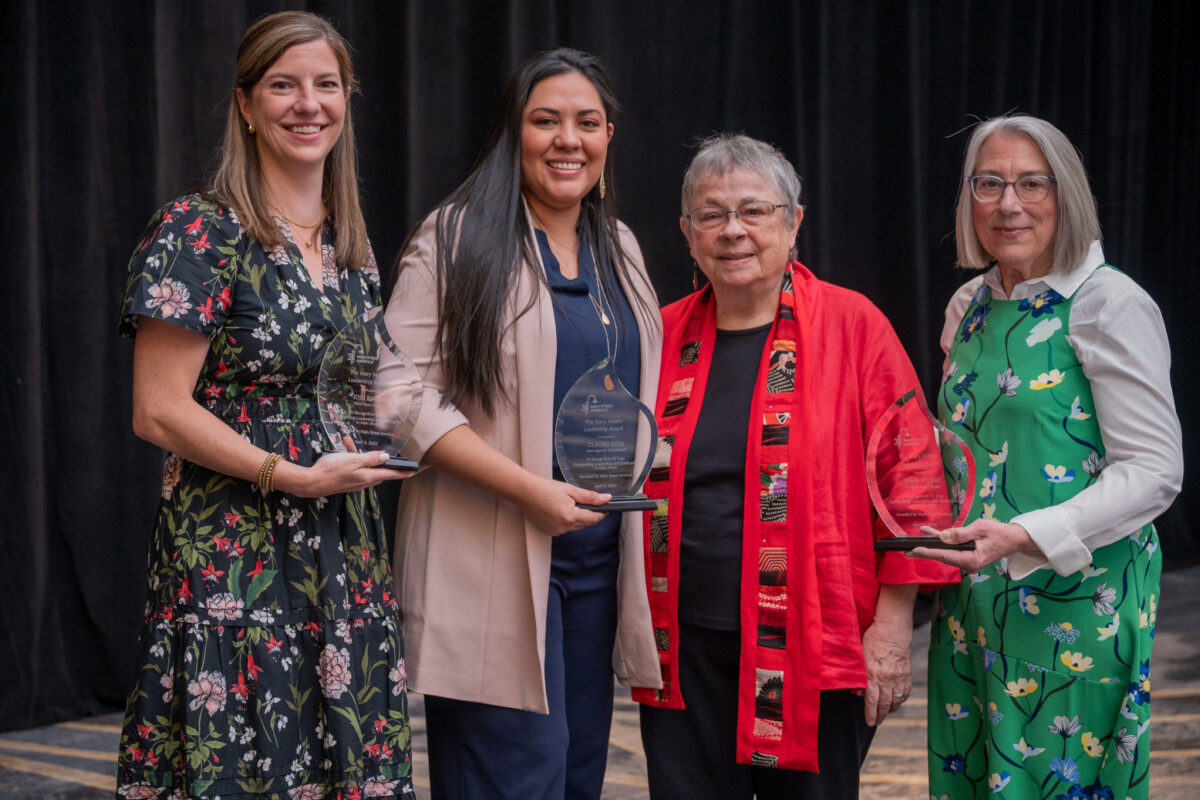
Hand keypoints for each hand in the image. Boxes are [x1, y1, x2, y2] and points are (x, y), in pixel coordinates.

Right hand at [280, 450, 409, 497]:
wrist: (311, 482)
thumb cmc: (332, 470)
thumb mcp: (353, 461)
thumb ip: (371, 459)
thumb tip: (387, 458)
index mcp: (368, 477)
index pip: (391, 475)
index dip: (403, 472)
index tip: (414, 471)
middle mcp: (364, 481)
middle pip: (379, 470)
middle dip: (382, 460)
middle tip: (390, 454)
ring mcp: (355, 481)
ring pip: (364, 465)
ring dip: (360, 453)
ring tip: (349, 441)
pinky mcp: (346, 478)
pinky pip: (353, 465)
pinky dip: (350, 456)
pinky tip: (344, 443)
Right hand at [517, 476, 609, 535]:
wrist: (524, 492)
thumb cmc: (545, 488)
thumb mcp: (570, 489)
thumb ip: (590, 497)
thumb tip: (607, 499)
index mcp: (570, 517)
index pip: (594, 518)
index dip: (603, 513)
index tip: (608, 506)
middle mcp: (564, 528)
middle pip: (585, 523)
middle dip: (590, 513)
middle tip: (590, 501)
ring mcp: (556, 531)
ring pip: (576, 526)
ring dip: (579, 517)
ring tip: (572, 503)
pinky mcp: (550, 531)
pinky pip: (566, 528)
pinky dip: (568, 520)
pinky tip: (562, 509)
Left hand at [859, 614, 912, 725]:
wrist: (892, 631)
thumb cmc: (872, 640)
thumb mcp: (860, 657)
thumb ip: (858, 675)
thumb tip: (858, 692)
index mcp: (872, 674)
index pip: (871, 700)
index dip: (870, 713)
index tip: (869, 722)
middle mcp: (886, 679)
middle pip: (884, 704)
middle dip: (880, 715)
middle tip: (876, 723)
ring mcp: (898, 677)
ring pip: (896, 700)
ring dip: (890, 710)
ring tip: (886, 714)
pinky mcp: (907, 674)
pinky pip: (905, 692)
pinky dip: (901, 700)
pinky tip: (897, 703)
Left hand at [908, 520, 1034, 571]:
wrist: (1014, 539)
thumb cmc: (1000, 533)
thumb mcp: (980, 529)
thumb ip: (960, 533)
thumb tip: (943, 536)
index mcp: (971, 560)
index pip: (944, 556)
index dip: (927, 552)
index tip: (913, 551)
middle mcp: (967, 564)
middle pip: (942, 556)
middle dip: (925, 551)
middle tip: (906, 551)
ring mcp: (967, 561)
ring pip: (946, 552)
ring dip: (933, 543)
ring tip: (916, 537)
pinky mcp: (968, 556)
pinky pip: (952, 550)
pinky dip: (942, 542)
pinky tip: (931, 534)